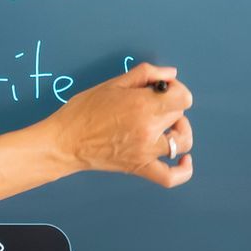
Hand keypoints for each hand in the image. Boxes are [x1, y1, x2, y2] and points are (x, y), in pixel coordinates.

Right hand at [49, 61, 193, 186]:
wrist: (65, 141)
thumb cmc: (83, 111)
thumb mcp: (112, 83)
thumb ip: (145, 74)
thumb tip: (171, 74)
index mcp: (142, 105)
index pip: (183, 98)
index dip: (176, 89)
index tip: (163, 89)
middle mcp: (148, 129)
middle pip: (179, 115)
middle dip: (170, 105)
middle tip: (151, 103)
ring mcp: (146, 151)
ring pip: (182, 142)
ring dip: (179, 131)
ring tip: (166, 126)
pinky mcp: (140, 167)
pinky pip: (170, 177)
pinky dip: (183, 171)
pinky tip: (185, 162)